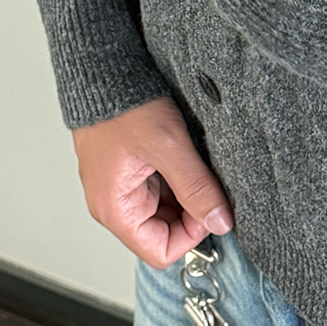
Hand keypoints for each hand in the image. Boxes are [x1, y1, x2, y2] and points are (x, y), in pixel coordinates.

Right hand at [71, 96, 233, 266]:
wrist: (105, 73)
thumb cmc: (125, 106)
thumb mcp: (169, 147)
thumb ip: (196, 188)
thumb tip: (221, 222)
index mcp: (115, 209)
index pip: (160, 252)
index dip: (191, 236)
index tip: (209, 208)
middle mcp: (115, 206)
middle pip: (164, 233)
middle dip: (191, 213)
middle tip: (205, 183)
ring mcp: (123, 190)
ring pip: (167, 211)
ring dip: (186, 195)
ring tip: (192, 164)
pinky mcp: (132, 174)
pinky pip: (162, 191)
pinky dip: (178, 180)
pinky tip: (184, 157)